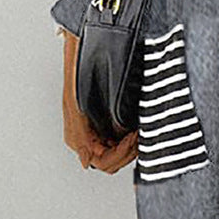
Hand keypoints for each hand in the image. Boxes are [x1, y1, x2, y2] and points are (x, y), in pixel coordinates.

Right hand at [61, 29, 138, 173]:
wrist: (84, 56)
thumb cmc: (78, 77)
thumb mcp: (76, 108)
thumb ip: (80, 136)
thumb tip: (86, 162)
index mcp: (80, 139)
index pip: (103, 162)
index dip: (120, 154)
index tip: (132, 137)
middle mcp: (91, 138)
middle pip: (113, 161)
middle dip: (129, 152)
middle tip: (141, 135)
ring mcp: (101, 131)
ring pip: (120, 152)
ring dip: (132, 146)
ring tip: (142, 132)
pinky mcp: (110, 122)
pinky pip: (123, 139)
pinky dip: (133, 137)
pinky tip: (140, 127)